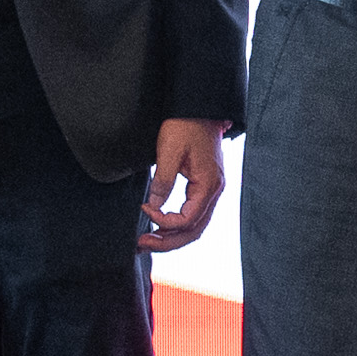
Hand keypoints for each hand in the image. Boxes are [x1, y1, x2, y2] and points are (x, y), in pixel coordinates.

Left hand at [139, 117, 226, 250]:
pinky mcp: (204, 187)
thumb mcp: (169, 152)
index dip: (163, 221)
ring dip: (172, 237)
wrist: (199, 110)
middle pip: (194, 231)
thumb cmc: (186, 127)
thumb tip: (154, 206)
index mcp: (208, 185)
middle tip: (142, 244)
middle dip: (167, 242)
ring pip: (195, 226)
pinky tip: (161, 224)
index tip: (144, 209)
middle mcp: (214, 192)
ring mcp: (211, 190)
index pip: (187, 220)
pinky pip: (194, 215)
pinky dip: (177, 225)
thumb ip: (163, 181)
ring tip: (149, 240)